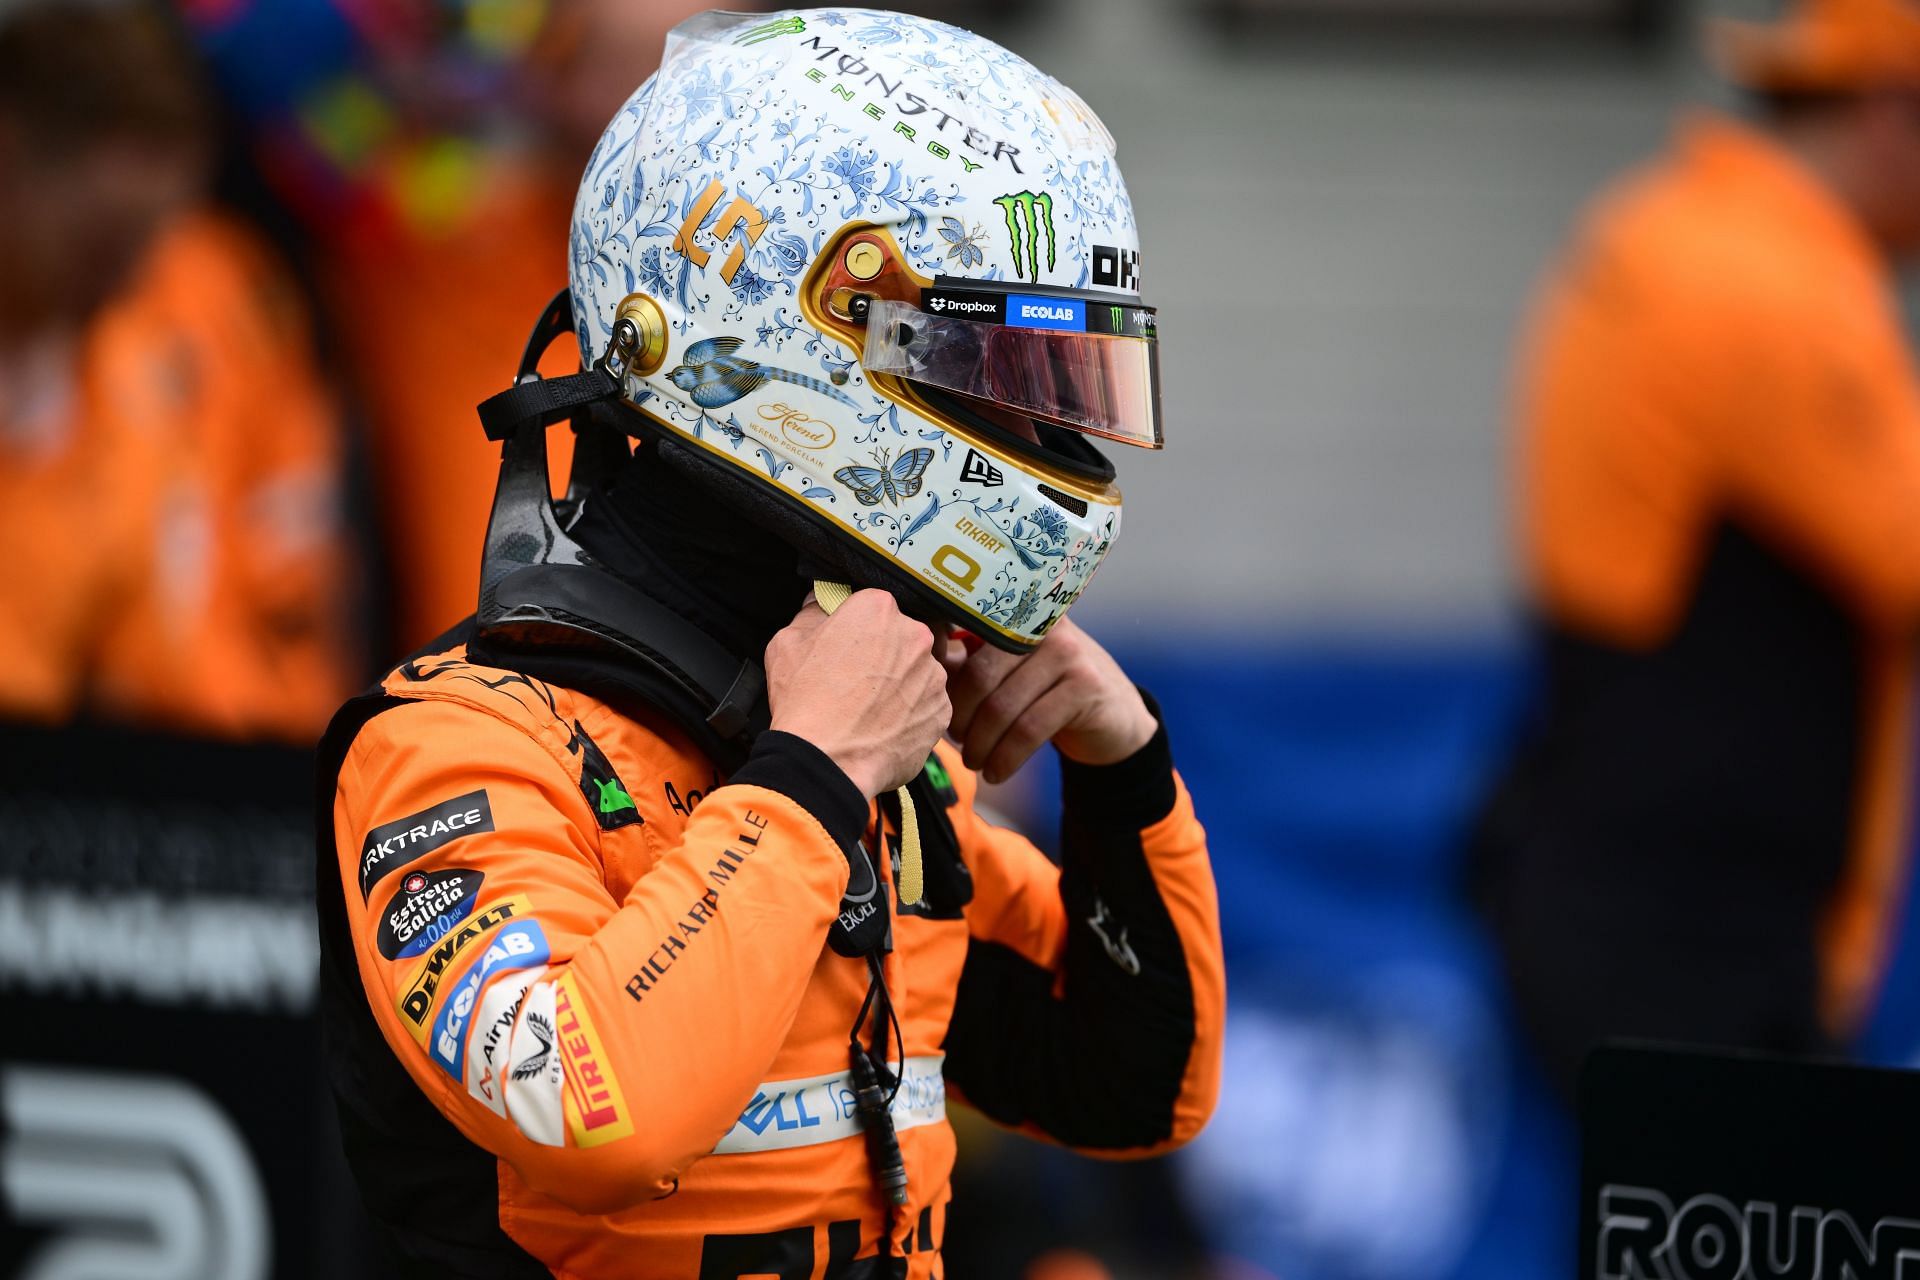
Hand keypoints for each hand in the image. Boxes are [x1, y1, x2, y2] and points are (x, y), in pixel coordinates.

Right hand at [765, 590, 950, 797]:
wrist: (827, 761)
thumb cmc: (805, 702)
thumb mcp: (787, 643)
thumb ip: (812, 613)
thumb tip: (823, 603)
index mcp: (878, 609)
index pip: (872, 606)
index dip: (856, 627)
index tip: (846, 645)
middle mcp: (914, 635)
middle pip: (900, 636)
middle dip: (883, 653)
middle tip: (856, 680)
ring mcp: (933, 675)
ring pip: (917, 671)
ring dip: (899, 684)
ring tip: (868, 709)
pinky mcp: (941, 711)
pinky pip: (927, 705)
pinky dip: (910, 714)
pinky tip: (883, 726)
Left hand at [939, 616, 1155, 784]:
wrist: (1113, 715)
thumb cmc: (1046, 691)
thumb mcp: (1008, 672)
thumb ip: (966, 664)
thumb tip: (916, 669)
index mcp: (1015, 613)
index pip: (961, 637)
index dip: (940, 674)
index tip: (931, 706)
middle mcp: (1041, 624)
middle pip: (979, 677)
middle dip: (960, 719)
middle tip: (956, 743)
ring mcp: (1067, 652)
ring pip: (1003, 707)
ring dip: (981, 745)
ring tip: (974, 762)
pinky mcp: (1085, 686)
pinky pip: (1030, 729)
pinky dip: (1006, 758)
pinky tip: (996, 773)